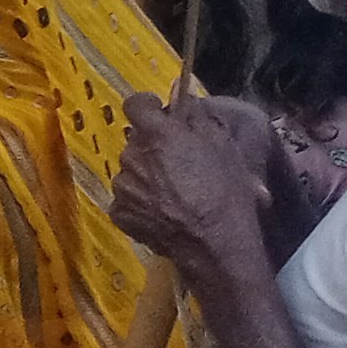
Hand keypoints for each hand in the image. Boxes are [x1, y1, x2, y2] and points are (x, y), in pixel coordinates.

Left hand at [111, 90, 285, 275]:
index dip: (147, 105)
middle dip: (154, 147)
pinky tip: (163, 213)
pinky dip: (141, 204)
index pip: (135, 104)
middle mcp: (131, 156)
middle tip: (178, 163)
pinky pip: (127, 201)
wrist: (216, 243)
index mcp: (156, 135)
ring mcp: (122, 186)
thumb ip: (201, 120)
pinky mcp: (119, 213)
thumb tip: (188, 105)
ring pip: (131, 172)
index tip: (158, 111)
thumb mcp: (225, 148)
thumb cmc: (226, 193)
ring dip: (147, 176)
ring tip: (173, 194)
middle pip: (136, 142)